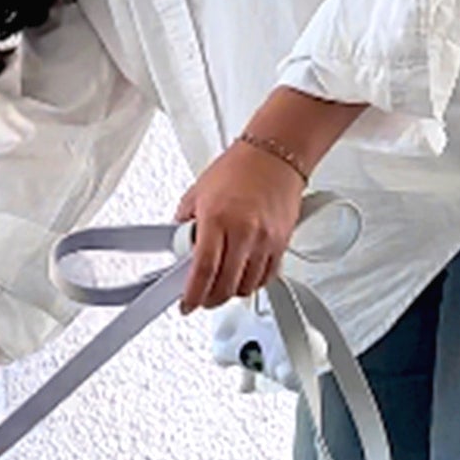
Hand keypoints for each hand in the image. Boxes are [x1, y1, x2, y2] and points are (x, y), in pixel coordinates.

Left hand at [173, 140, 306, 311]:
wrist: (275, 154)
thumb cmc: (237, 170)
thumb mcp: (195, 196)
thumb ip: (184, 227)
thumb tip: (176, 251)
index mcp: (217, 220)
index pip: (202, 270)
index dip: (192, 295)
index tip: (186, 305)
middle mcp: (245, 232)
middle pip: (225, 285)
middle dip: (210, 299)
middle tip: (200, 298)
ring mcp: (266, 239)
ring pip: (247, 286)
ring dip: (231, 292)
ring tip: (219, 285)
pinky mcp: (283, 242)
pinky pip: (266, 277)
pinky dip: (252, 283)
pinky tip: (241, 276)